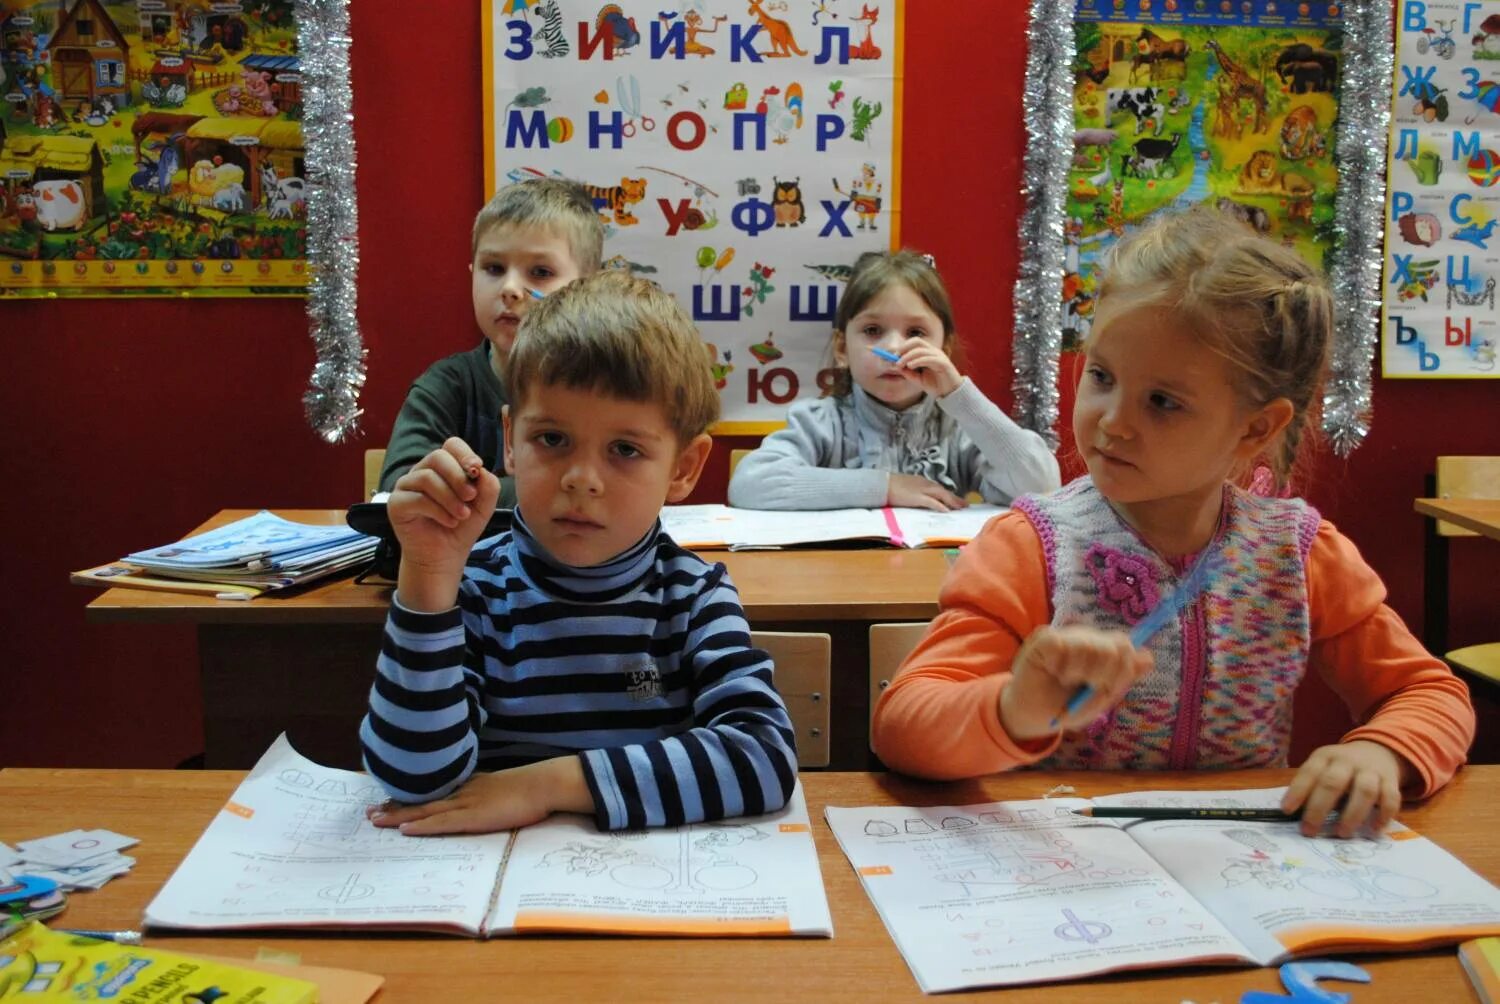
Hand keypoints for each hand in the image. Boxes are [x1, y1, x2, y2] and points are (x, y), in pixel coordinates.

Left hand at [367, 757, 593, 835]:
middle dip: (393, 807)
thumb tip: (482, 801)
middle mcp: (461, 792)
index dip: (408, 798)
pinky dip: (421, 827)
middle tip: (369, 812)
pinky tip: (404, 830)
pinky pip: (441, 823)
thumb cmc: (528, 788)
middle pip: (421, 800)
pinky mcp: (473, 817)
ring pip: (424, 811)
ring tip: (375, 820)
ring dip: (398, 816)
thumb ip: (486, 792)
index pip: (432, 793)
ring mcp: (465, 804)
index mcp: (468, 786)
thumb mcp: (501, 787)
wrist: (542, 783)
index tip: (387, 801)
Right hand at [389, 437, 499, 610]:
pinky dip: (438, 511)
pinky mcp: (396, 503)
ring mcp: (407, 486)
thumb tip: (479, 469)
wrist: (445, 556)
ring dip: (450, 498)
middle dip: (458, 476)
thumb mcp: (484, 505)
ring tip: (461, 515)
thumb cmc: (462, 527)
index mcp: (444, 468)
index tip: (477, 469)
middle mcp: (422, 472)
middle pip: (437, 457)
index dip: (464, 454)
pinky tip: (449, 522)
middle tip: (471, 497)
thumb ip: (488, 485)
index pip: (451, 445)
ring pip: (427, 477)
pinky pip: (417, 498)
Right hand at [887, 473, 966, 510]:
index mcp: (920, 481)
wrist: (881, 484)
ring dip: (952, 501)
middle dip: (954, 498)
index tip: (955, 499)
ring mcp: (921, 490)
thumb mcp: (904, 486)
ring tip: (961, 508)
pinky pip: (932, 502)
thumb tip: (916, 497)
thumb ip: (912, 491)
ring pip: (941, 495)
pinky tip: (947, 511)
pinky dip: (940, 506)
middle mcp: (924, 484)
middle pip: (943, 491)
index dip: (947, 494)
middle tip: (965, 505)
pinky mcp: (917, 497)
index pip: (937, 488)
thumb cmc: (889, 486)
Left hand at [894, 340, 961, 398]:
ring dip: (908, 356)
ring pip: (921, 350)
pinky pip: (929, 358)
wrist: (949, 394)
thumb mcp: (917, 379)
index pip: (914, 343)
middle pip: (917, 341)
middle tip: (895, 357)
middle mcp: (934, 351)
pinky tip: (910, 366)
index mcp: (928, 353)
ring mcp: (939, 356)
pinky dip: (918, 361)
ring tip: (899, 364)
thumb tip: (896, 365)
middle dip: (904, 347)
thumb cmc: (935, 384)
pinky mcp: (943, 363)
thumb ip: (908, 372)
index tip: (891, 355)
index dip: (902, 347)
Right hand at [998, 625, 1152, 742]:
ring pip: (1090, 644)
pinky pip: (1062, 644)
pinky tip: (1054, 672)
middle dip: (1105, 674)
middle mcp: (1086, 639)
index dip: (1123, 668)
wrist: (1033, 717)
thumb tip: (1149, 658)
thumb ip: (1122, 678)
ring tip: (1067, 681)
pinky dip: (1061, 666)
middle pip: (1115, 645)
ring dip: (1080, 672)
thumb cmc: (1065, 707)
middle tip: (1086, 686)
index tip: (1107, 688)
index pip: (1124, 645)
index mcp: (1102, 652)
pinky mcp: (1044, 638)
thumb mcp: (1099, 698)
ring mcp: (1065, 636)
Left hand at [1281, 740, 1412, 837]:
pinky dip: (1383, 816)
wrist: (1377, 751)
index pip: (1309, 772)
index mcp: (1325, 756)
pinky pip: (1391, 799)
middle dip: (1319, 808)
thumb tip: (1294, 814)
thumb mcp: (1322, 767)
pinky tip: (1373, 830)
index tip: (1287, 811)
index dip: (1297, 791)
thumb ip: (1311, 786)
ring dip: (1352, 815)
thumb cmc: (1340, 767)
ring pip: (1364, 791)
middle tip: (1310, 830)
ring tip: (1342, 833)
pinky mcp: (1391, 782)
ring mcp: (1371, 771)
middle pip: (1333, 783)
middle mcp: (1348, 761)